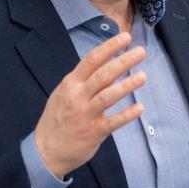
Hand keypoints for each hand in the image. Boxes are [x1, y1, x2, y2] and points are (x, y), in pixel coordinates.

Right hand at [34, 32, 146, 178]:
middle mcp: (77, 96)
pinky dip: (127, 114)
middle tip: (141, 52)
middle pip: (102, 75)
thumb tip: (110, 66)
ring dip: (126, 86)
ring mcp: (85, 114)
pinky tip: (140, 108)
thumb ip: (86, 81)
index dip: (109, 47)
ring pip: (107, 96)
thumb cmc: (58, 118)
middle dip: (122, 62)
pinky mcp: (94, 132)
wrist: (46, 150)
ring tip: (143, 76)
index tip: (126, 37)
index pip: (91, 60)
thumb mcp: (65, 94)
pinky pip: (113, 121)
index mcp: (71, 84)